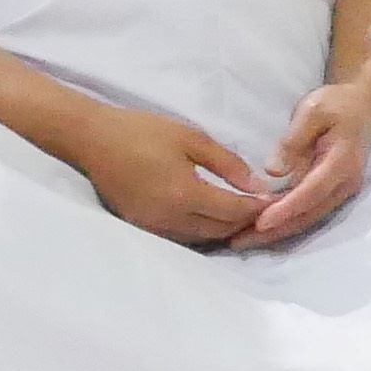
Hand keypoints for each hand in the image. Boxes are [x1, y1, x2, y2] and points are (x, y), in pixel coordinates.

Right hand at [71, 103, 272, 245]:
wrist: (92, 139)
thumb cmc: (143, 132)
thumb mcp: (192, 139)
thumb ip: (228, 163)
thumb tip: (257, 184)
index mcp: (184, 195)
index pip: (233, 212)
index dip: (258, 208)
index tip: (277, 199)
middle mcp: (170, 219)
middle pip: (221, 230)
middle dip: (246, 221)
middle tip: (266, 207)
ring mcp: (154, 227)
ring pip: (203, 238)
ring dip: (227, 228)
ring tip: (245, 212)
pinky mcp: (143, 227)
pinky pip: (184, 236)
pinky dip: (204, 229)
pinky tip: (215, 215)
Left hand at [243, 78, 370, 246]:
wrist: (363, 107)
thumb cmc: (337, 105)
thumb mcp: (313, 110)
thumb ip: (293, 139)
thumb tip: (273, 170)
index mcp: (342, 162)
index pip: (312, 192)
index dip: (286, 209)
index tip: (259, 222)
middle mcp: (345, 184)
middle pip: (308, 215)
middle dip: (274, 231)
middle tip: (238, 242)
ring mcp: (340, 192)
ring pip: (307, 219)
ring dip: (276, 233)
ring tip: (242, 241)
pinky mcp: (331, 194)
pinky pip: (307, 214)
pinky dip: (284, 224)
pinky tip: (260, 230)